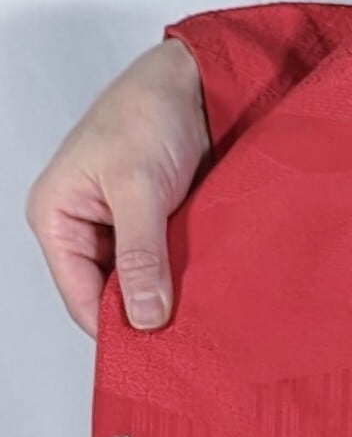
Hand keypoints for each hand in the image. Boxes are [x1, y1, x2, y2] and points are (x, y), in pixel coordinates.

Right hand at [24, 36, 208, 336]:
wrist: (196, 82)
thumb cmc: (148, 115)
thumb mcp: (140, 189)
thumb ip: (142, 254)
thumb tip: (143, 316)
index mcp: (56, 216)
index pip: (79, 295)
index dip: (115, 327)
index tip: (155, 355)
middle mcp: (83, 225)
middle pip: (110, 291)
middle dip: (145, 313)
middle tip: (187, 342)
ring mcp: (122, 223)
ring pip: (142, 278)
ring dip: (170, 293)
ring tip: (204, 320)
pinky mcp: (157, 219)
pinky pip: (167, 259)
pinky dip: (186, 273)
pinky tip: (211, 290)